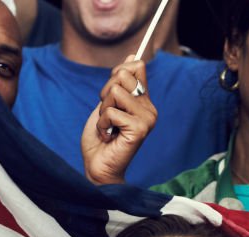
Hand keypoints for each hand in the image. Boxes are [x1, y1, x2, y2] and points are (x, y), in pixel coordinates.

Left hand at [81, 56, 156, 184]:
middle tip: (107, 115)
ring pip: (115, 92)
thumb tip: (133, 57)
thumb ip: (120, 82)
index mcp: (144, 101)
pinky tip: (108, 136)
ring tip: (108, 127)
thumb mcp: (108, 103)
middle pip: (123, 75)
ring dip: (103, 110)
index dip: (115, 75)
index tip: (110, 96)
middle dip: (105, 93)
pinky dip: (102, 124)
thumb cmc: (101, 138)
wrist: (98, 167)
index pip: (135, 67)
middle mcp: (150, 109)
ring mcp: (147, 119)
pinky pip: (112, 111)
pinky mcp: (140, 130)